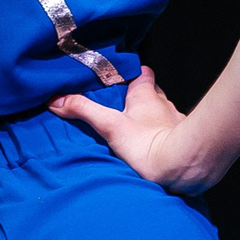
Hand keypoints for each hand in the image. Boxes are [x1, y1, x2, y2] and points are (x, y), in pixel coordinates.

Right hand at [49, 68, 210, 192]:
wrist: (183, 167)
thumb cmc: (148, 143)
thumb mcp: (110, 125)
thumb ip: (84, 111)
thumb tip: (56, 100)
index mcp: (146, 93)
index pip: (142, 73)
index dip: (131, 74)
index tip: (117, 79)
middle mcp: (163, 103)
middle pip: (150, 93)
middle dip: (137, 99)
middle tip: (119, 108)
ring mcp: (175, 122)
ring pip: (160, 113)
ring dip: (148, 119)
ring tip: (132, 129)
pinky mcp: (182, 141)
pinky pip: (170, 132)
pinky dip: (161, 136)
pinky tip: (151, 147)